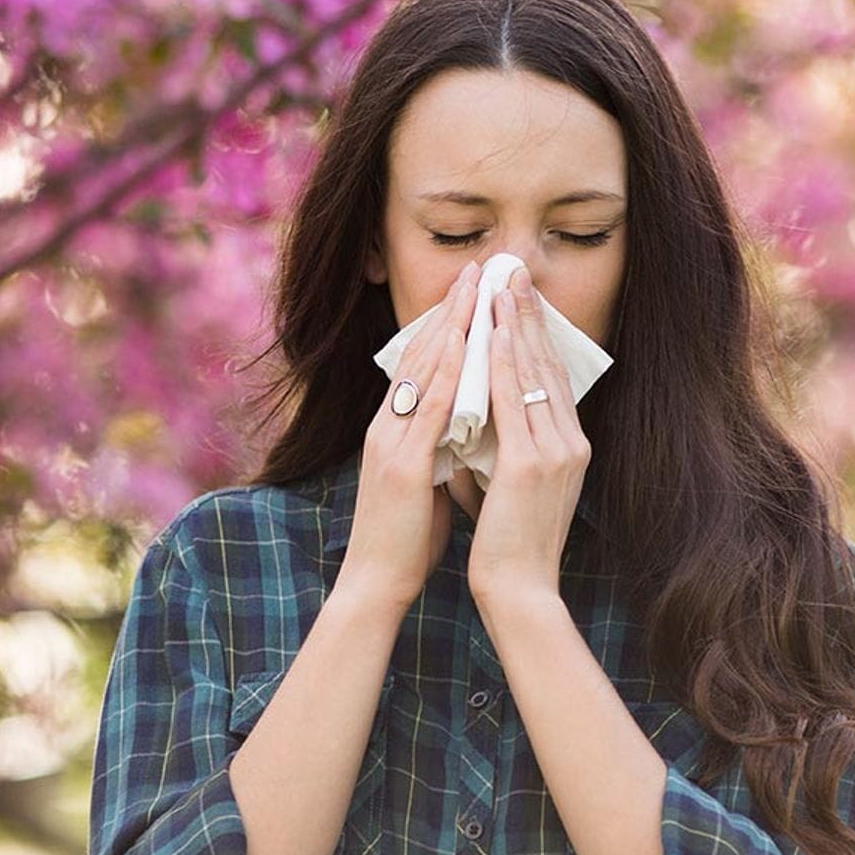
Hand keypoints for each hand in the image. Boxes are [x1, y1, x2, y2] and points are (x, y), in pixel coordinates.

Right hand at [342, 259, 480, 610]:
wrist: (377, 584)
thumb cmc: (405, 537)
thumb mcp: (426, 479)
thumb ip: (439, 447)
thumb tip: (467, 426)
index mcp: (394, 429)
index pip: (421, 363)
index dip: (446, 324)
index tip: (472, 291)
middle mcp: (386, 426)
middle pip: (418, 354)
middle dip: (450, 310)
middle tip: (477, 269)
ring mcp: (390, 442)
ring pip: (422, 371)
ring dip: (450, 326)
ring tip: (474, 289)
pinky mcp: (401, 465)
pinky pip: (428, 410)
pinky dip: (447, 373)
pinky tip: (465, 347)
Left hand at [468, 265, 588, 601]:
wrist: (520, 590)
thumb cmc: (510, 543)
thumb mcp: (513, 484)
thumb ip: (505, 447)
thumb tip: (481, 418)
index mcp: (569, 447)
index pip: (550, 377)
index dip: (534, 333)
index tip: (518, 296)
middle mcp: (571, 442)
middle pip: (547, 364)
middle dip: (528, 314)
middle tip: (513, 271)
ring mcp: (557, 452)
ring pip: (531, 374)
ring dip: (514, 325)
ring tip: (501, 285)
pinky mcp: (533, 464)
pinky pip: (515, 401)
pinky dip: (502, 363)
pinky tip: (491, 333)